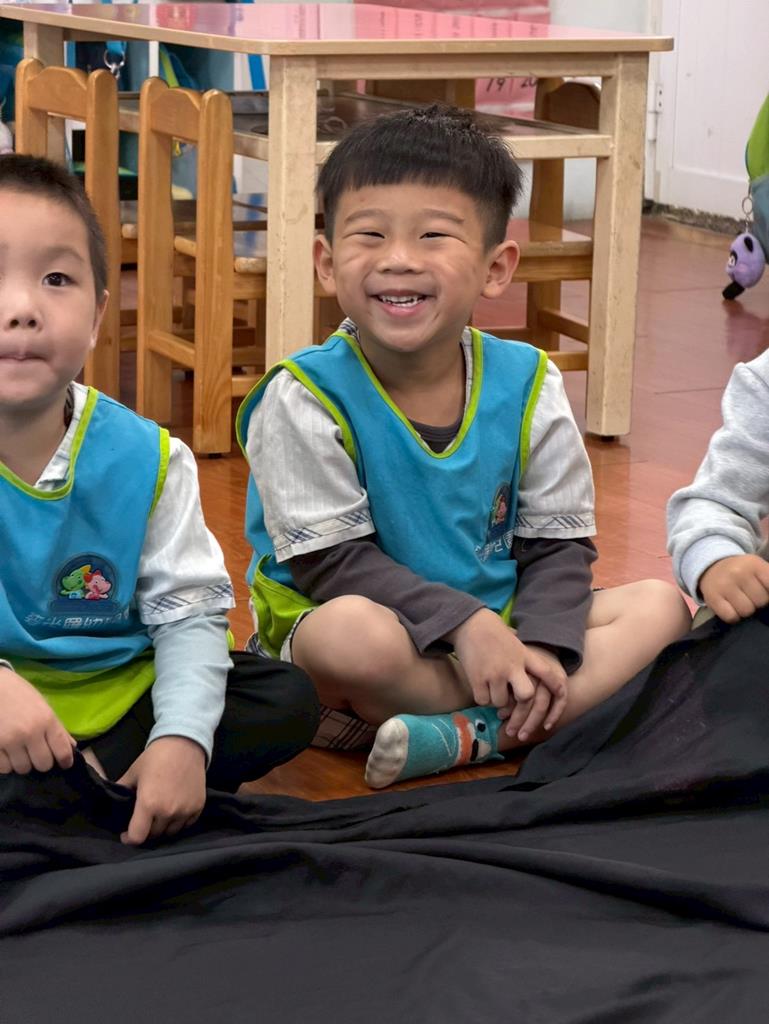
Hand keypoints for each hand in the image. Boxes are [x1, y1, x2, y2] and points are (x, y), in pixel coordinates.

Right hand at [0, 666, 74, 773]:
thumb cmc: (19, 693)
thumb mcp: (43, 705)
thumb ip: (57, 728)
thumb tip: (71, 746)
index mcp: (46, 720)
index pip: (62, 750)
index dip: (65, 761)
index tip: (64, 764)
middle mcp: (30, 732)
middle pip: (43, 765)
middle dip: (42, 762)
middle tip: (37, 754)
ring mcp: (10, 740)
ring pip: (23, 768)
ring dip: (23, 763)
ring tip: (20, 752)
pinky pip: (4, 768)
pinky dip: (6, 764)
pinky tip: (7, 753)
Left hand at [117, 736, 206, 845]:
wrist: (184, 743)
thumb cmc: (156, 757)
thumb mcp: (133, 772)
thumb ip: (121, 789)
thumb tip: (112, 800)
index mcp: (148, 804)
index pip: (138, 837)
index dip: (129, 838)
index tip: (126, 834)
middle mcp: (168, 812)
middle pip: (154, 835)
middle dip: (146, 830)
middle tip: (144, 819)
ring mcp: (185, 810)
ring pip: (171, 832)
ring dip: (163, 827)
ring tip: (160, 815)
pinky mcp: (198, 806)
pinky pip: (187, 824)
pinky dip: (179, 821)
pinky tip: (175, 810)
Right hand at [448, 610, 566, 735]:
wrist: (468, 622)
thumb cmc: (492, 630)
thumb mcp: (514, 638)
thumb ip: (524, 653)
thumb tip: (534, 665)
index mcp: (523, 654)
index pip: (547, 672)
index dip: (556, 686)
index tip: (560, 695)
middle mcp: (511, 666)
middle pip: (526, 696)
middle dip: (521, 702)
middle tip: (513, 697)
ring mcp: (494, 673)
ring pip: (501, 702)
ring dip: (497, 700)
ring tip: (492, 688)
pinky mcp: (477, 678)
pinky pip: (483, 700)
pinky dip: (482, 697)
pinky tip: (480, 687)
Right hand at [699, 554, 768, 623]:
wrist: (710, 566)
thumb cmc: (741, 571)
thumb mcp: (758, 568)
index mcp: (754, 564)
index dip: (768, 593)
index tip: (762, 590)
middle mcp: (738, 573)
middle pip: (761, 602)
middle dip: (757, 601)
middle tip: (749, 595)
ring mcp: (724, 585)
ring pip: (747, 611)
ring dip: (745, 610)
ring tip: (739, 601)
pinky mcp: (712, 598)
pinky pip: (731, 617)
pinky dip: (733, 616)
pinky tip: (730, 607)